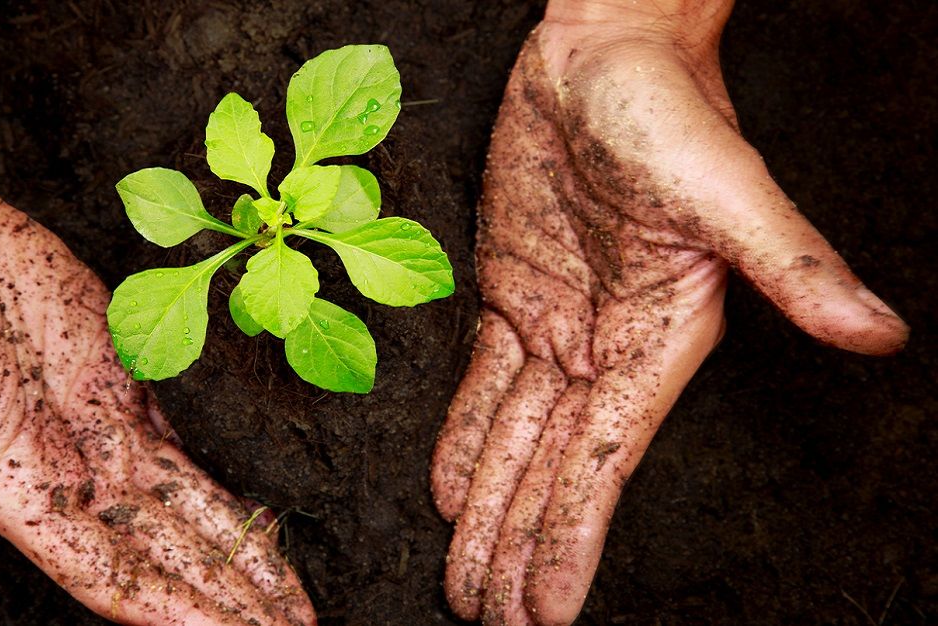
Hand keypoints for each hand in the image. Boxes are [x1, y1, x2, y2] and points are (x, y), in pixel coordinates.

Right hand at [0, 162, 314, 624]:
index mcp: (23, 494)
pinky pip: (182, 440)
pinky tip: (256, 509)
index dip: (180, 612)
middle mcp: (69, 473)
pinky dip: (220, 480)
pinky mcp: (117, 374)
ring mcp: (98, 425)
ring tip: (292, 595)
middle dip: (230, 596)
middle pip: (167, 553)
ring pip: (186, 506)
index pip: (117, 576)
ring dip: (237, 551)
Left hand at [430, 5, 907, 624]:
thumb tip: (876, 333)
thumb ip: (791, 266)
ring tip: (463, 579)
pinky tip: (449, 488)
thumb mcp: (728, 190)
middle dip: (516, 545)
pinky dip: (464, 435)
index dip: (570, 539)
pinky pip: (483, 380)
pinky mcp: (512, 290)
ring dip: (486, 510)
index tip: (546, 613)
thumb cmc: (669, 109)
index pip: (603, 465)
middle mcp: (605, 349)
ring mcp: (555, 323)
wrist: (603, 54)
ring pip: (510, 437)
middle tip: (483, 618)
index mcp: (657, 344)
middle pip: (548, 469)